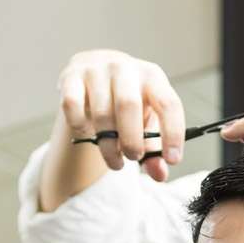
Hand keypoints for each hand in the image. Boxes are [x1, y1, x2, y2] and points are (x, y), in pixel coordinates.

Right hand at [56, 49, 186, 180]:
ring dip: (108, 145)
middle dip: (132, 140)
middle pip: (129, 105)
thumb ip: (154, 148)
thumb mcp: (147, 119)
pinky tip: (87, 135)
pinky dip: (79, 127)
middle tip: (133, 158)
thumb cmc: (128, 101)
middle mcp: (125, 68)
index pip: (168, 103)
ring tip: (114, 160)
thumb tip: (159, 174)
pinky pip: (72, 106)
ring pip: (101, 112)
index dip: (172, 133)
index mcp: (152, 77)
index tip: (172, 160)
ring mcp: (96, 69)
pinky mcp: (71, 76)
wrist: (96, 69)